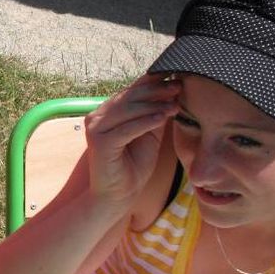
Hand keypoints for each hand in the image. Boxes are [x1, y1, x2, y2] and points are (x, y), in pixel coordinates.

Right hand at [84, 74, 178, 210]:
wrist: (118, 195)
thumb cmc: (133, 166)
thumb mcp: (150, 135)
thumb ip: (156, 115)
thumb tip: (173, 92)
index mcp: (108, 112)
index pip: (132, 91)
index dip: (154, 83)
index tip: (177, 77)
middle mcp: (97, 116)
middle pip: (130, 97)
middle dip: (156, 90)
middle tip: (179, 86)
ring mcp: (96, 129)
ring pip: (129, 110)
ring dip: (154, 105)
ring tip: (176, 104)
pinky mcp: (99, 143)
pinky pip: (127, 128)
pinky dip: (146, 122)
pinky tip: (163, 117)